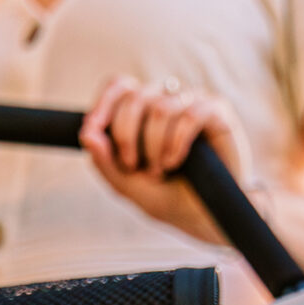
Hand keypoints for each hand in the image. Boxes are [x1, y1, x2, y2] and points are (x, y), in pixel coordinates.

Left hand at [80, 76, 253, 242]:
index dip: (104, 103)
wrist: (206, 218)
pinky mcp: (217, 111)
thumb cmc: (168, 198)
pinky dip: (176, 143)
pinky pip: (190, 114)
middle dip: (126, 135)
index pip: (119, 86)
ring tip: (159, 171)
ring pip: (161, 107)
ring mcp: (193, 102)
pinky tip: (175, 162)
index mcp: (144, 111)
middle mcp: (168, 99)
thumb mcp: (127, 185)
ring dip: (153, 146)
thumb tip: (86, 133)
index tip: (93, 129)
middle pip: (135, 96)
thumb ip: (104, 161)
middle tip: (132, 166)